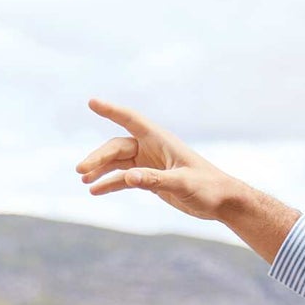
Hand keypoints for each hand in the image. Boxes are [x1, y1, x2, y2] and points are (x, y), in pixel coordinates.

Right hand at [77, 99, 238, 221]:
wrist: (223, 202)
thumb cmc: (208, 188)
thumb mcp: (182, 183)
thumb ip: (155, 180)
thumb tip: (128, 178)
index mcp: (160, 140)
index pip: (130, 119)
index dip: (111, 110)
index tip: (91, 102)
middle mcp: (152, 148)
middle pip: (117, 147)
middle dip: (99, 158)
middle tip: (81, 170)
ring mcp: (150, 164)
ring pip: (118, 163)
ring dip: (101, 171)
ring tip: (84, 180)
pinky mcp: (151, 180)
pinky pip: (125, 179)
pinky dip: (110, 184)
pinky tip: (95, 191)